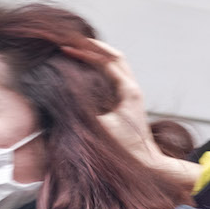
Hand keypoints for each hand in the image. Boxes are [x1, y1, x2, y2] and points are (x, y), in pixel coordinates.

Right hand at [61, 39, 200, 189]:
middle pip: (114, 57)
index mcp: (129, 91)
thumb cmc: (125, 150)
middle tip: (71, 44)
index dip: (86, 51)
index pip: (107, 60)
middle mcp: (133, 89)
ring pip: (116, 65)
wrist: (146, 164)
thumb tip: (64, 91)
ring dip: (98, 56)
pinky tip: (84, 72)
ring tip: (76, 52)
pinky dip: (100, 69)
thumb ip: (83, 108)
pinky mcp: (129, 102)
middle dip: (93, 47)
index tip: (66, 47)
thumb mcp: (100, 127)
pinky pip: (114, 77)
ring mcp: (132, 94)